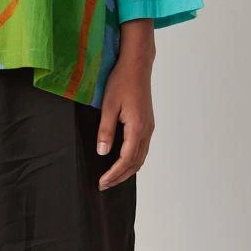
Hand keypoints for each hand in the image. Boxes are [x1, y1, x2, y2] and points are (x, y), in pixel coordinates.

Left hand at [96, 25, 154, 189]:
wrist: (137, 65)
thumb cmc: (121, 81)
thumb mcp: (108, 105)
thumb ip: (105, 130)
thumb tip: (103, 152)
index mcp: (137, 128)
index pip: (126, 160)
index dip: (114, 174)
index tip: (102, 182)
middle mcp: (147, 130)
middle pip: (136, 163)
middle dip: (120, 176)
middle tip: (103, 185)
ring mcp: (149, 127)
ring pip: (141, 157)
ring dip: (127, 170)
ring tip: (111, 177)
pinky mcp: (148, 123)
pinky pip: (142, 148)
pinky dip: (133, 160)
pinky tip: (122, 161)